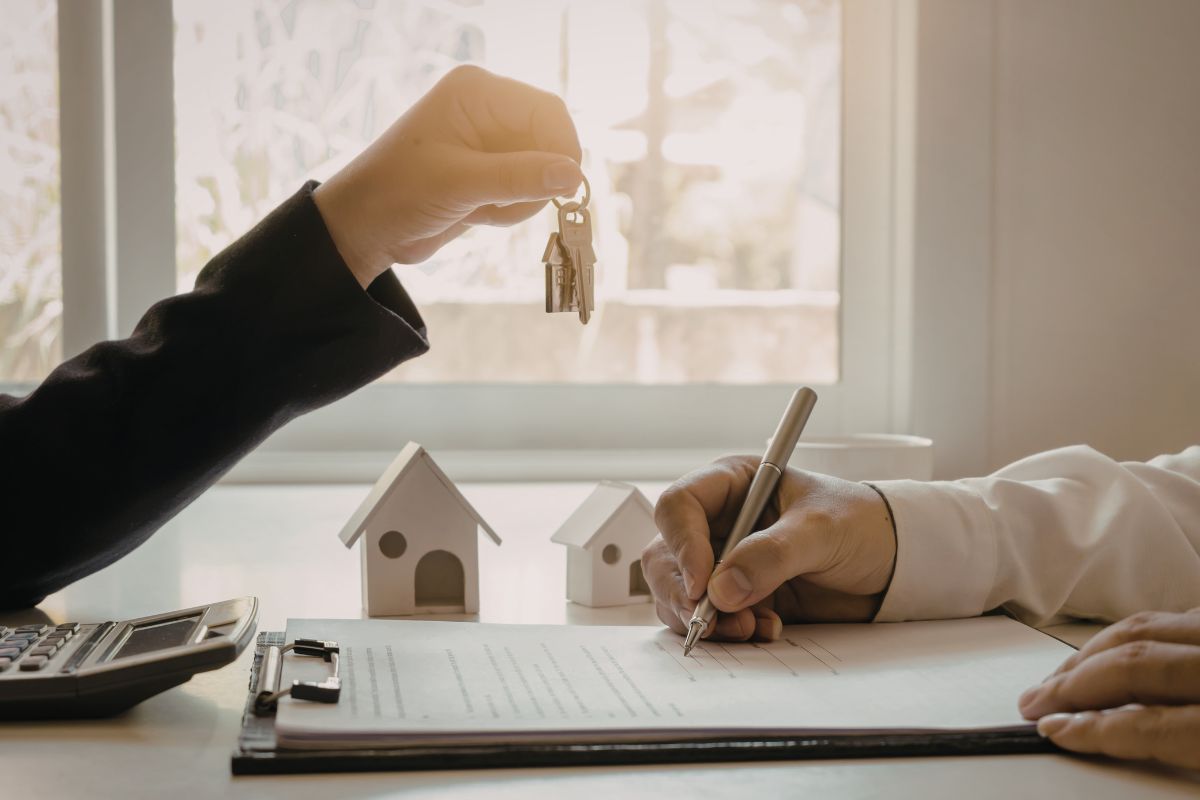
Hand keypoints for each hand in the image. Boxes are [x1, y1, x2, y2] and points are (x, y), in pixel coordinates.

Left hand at [313, 65, 582, 287]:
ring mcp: (488, 141)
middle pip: (548, 141)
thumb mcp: (461, 184)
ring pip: (541, 171)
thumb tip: (575, 175)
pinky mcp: (488, 171)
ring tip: (481, 210)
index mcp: (478, 92)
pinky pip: (525, 189)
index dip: (562, 148)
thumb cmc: (399, 193)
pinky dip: (510, 209)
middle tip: (504, 205)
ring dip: (521, 200)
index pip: (547, 111)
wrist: (365, 229)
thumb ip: (520, 178)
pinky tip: (478, 215)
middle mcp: (487, 109)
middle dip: (536, 180)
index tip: (564, 188)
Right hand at [641, 456, 897, 642]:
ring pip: (679, 592)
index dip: (682, 544)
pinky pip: (707, 618)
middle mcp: (718, 521)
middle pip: (666, 555)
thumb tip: (720, 590)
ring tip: (748, 629)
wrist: (893, 563)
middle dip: (684, 592)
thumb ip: (772, 555)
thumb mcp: (821, 531)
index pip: (679, 506)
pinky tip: (764, 630)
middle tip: (711, 622)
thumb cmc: (860, 524)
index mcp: (732, 484)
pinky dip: (726, 632)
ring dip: (704, 619)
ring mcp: (724, 561)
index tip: (703, 584)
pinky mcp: (736, 596)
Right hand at [1018, 608, 1199, 769]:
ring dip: (1093, 651)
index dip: (1091, 729)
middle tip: (1037, 701)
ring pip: (1146, 626)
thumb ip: (1171, 748)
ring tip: (1063, 674)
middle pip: (1137, 663)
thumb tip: (1095, 732)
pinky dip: (1135, 632)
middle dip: (1073, 682)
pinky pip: (1175, 615)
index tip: (1050, 729)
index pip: (1151, 725)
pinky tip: (1115, 649)